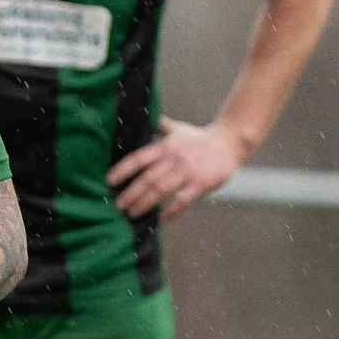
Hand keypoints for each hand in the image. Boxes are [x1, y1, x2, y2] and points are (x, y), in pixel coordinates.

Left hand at [108, 116, 252, 218]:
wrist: (230, 141)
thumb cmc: (200, 137)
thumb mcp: (179, 129)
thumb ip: (162, 127)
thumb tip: (145, 118)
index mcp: (165, 146)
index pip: (138, 159)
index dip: (122, 170)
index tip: (108, 181)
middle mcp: (174, 158)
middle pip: (147, 178)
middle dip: (130, 193)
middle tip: (117, 206)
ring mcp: (187, 171)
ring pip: (161, 190)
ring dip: (144, 203)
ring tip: (132, 214)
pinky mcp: (201, 183)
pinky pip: (183, 200)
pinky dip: (171, 211)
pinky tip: (162, 220)